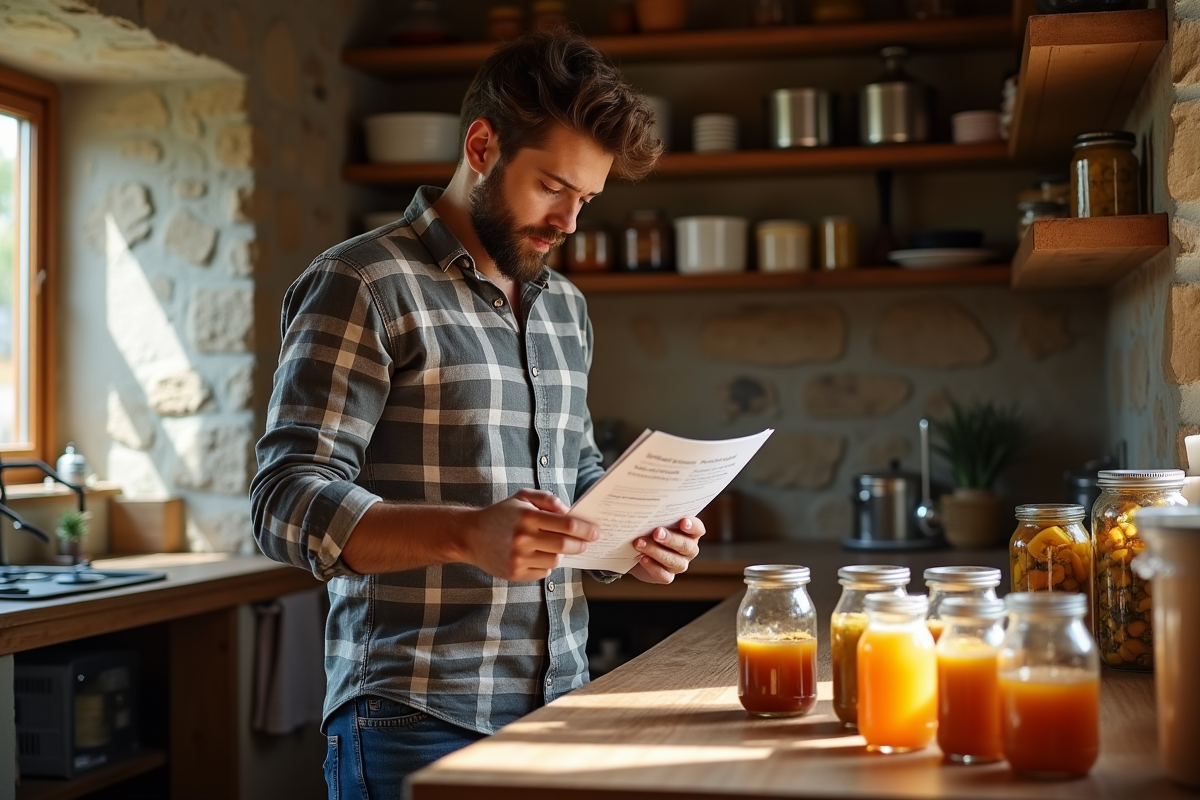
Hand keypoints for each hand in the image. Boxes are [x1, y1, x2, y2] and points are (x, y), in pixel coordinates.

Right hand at [459, 489, 597, 581]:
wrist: (469, 536)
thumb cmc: (501, 514)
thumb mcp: (521, 498)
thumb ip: (547, 499)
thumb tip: (569, 511)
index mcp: (527, 517)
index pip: (566, 525)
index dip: (585, 529)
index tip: (596, 531)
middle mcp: (523, 539)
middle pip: (564, 545)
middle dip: (581, 544)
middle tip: (587, 542)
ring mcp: (518, 559)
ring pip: (555, 560)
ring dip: (562, 554)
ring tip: (558, 546)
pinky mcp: (515, 574)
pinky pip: (543, 572)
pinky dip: (547, 564)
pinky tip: (540, 555)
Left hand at [629, 517, 704, 583]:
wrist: (635, 549)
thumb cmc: (649, 529)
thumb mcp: (654, 519)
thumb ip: (656, 513)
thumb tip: (645, 499)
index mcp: (690, 532)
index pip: (698, 529)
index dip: (692, 526)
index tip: (683, 521)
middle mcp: (688, 549)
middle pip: (686, 546)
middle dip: (671, 539)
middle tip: (656, 532)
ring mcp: (679, 564)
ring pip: (674, 561)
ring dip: (656, 552)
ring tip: (639, 543)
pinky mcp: (666, 576)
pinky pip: (663, 575)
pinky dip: (653, 567)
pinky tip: (642, 558)